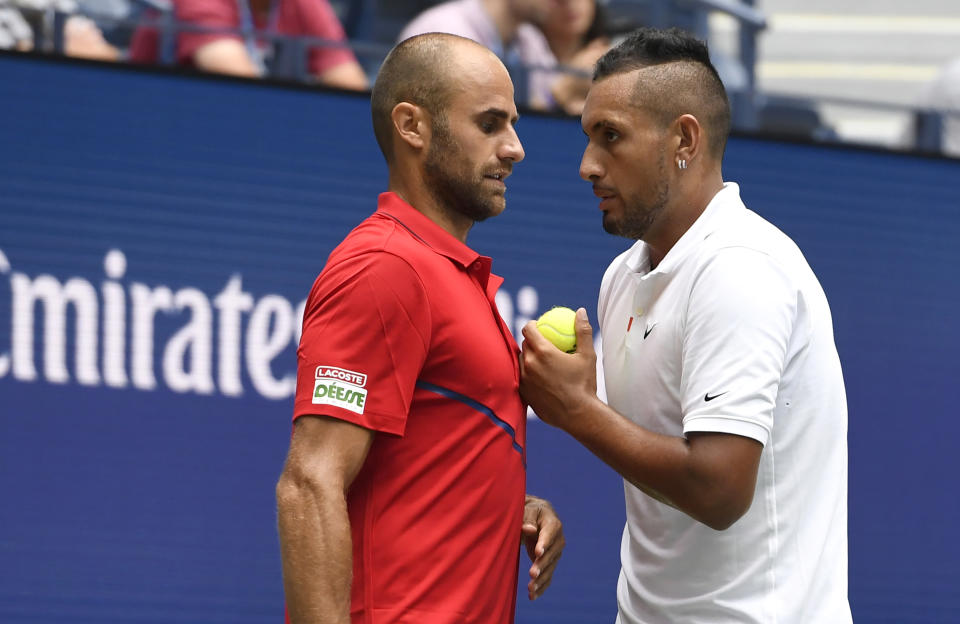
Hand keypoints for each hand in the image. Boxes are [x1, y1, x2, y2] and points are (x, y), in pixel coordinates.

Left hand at [520, 307, 597, 430]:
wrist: (578, 414)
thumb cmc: (584, 384)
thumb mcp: (587, 355)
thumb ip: (582, 331)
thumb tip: (580, 311)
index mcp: (543, 351)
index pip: (528, 329)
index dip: (531, 325)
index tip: (538, 326)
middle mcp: (529, 364)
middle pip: (524, 344)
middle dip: (531, 341)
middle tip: (542, 343)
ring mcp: (524, 379)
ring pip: (521, 361)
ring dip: (529, 358)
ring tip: (541, 361)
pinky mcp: (523, 393)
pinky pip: (522, 378)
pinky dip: (529, 375)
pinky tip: (540, 377)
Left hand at [520, 495, 564, 599]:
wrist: (538, 516)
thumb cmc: (529, 511)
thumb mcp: (526, 510)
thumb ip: (526, 519)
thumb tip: (529, 529)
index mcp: (553, 524)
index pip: (550, 534)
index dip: (544, 543)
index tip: (538, 552)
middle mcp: (558, 540)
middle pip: (551, 554)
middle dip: (541, 565)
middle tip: (532, 574)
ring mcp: (556, 553)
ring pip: (550, 568)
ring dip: (541, 579)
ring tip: (530, 589)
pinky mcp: (550, 563)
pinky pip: (548, 576)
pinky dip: (541, 587)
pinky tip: (532, 596)